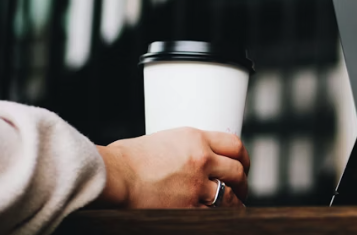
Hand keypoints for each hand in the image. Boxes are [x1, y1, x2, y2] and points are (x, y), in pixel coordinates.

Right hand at [95, 127, 249, 207]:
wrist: (113, 176)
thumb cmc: (126, 159)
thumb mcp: (162, 141)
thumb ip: (183, 148)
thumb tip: (189, 158)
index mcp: (196, 138)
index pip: (234, 144)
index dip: (243, 157)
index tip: (243, 164)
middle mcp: (201, 159)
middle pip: (237, 170)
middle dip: (243, 182)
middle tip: (242, 188)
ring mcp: (196, 185)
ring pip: (230, 195)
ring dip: (235, 202)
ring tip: (236, 205)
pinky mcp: (187, 207)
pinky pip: (213, 213)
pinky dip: (219, 216)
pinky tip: (221, 218)